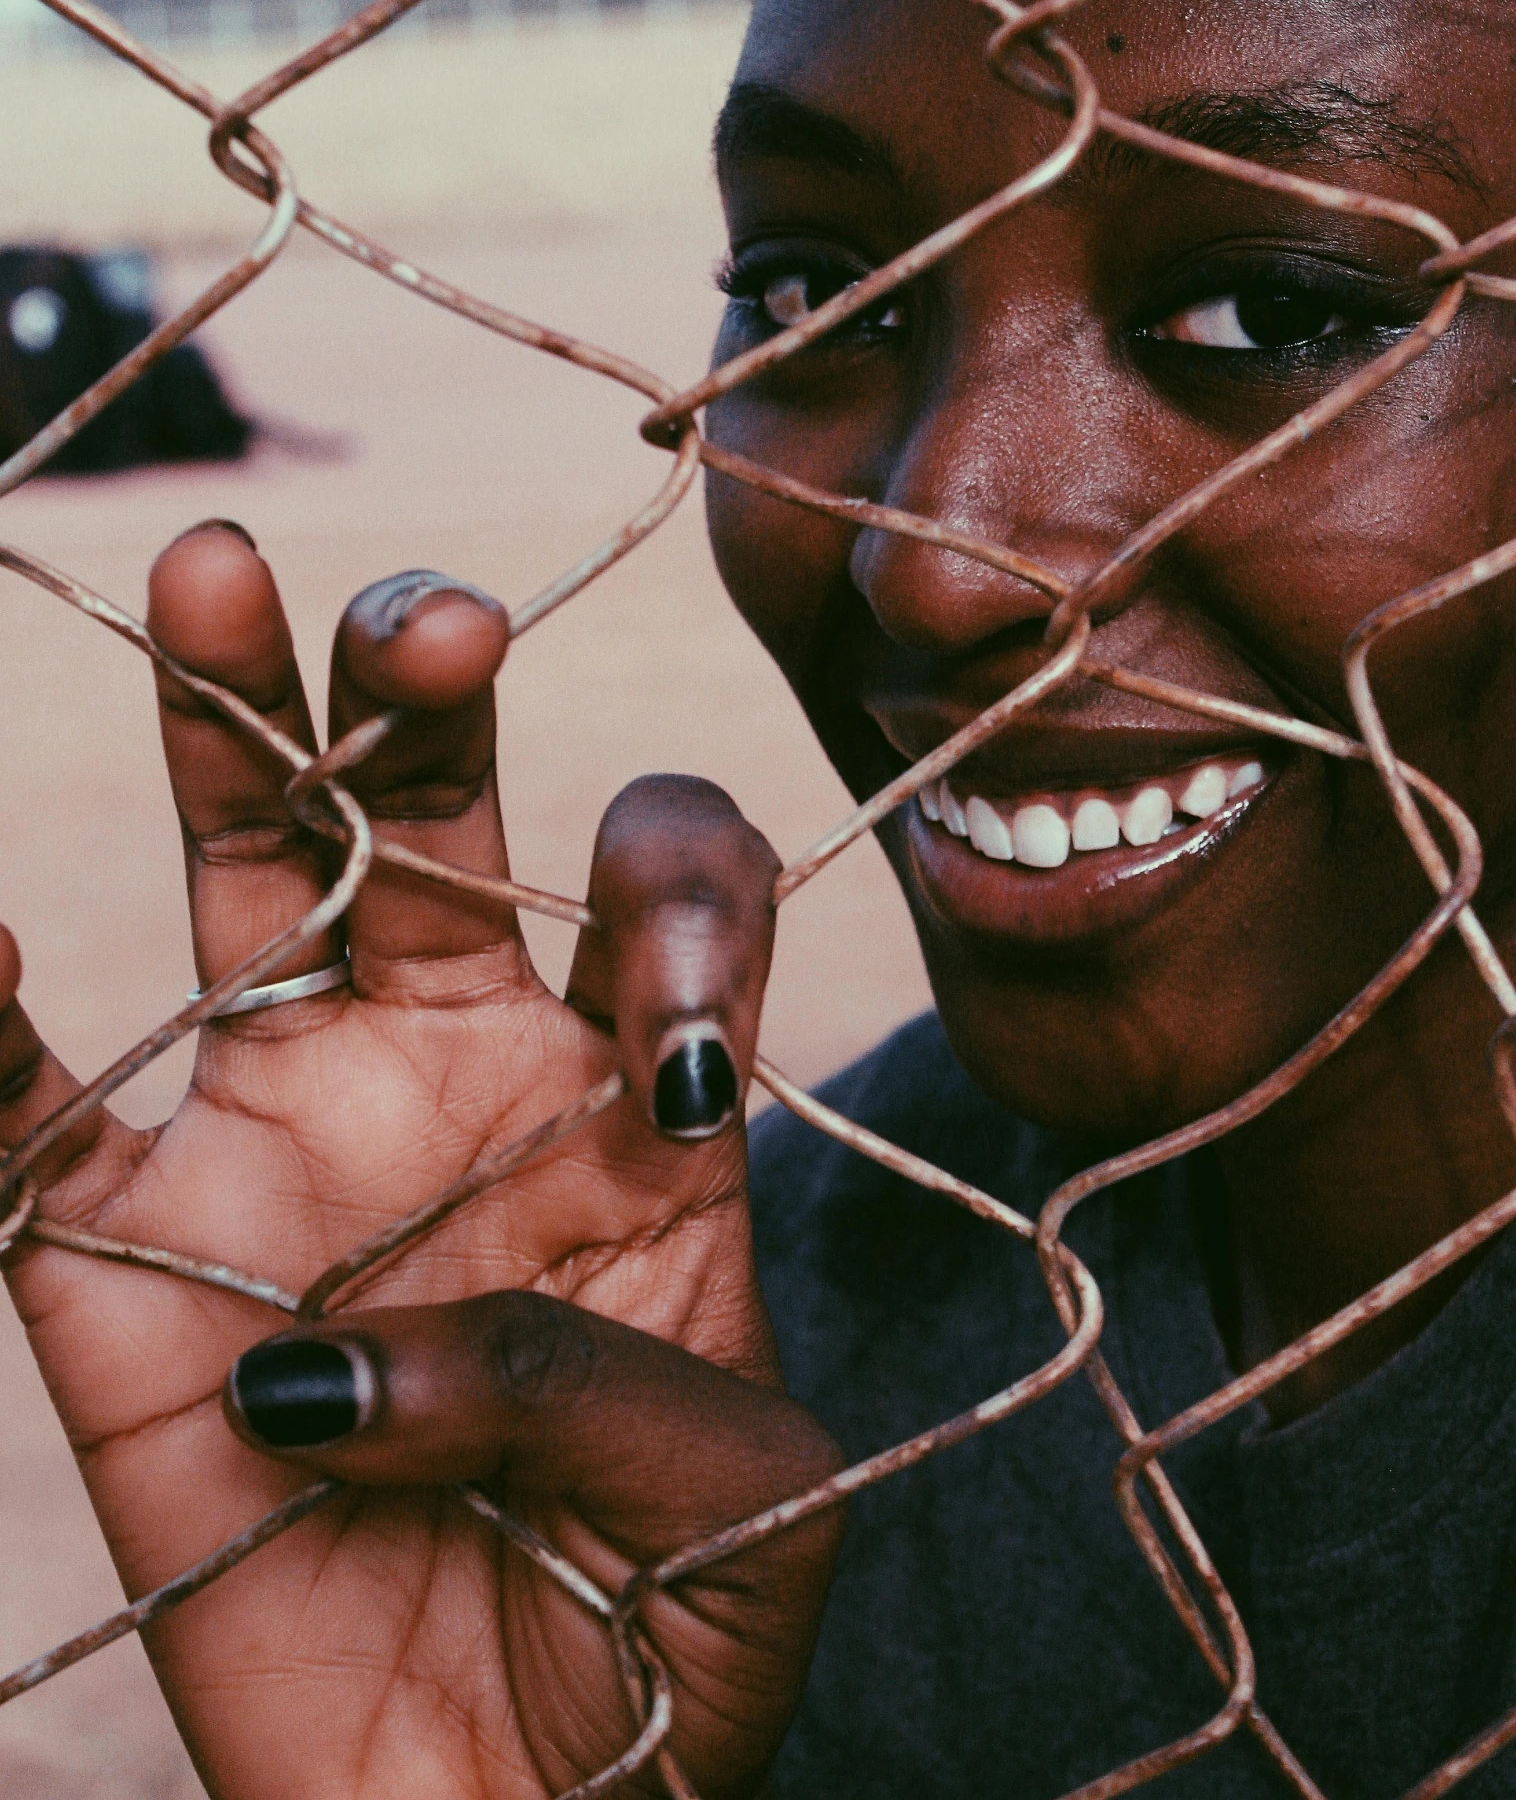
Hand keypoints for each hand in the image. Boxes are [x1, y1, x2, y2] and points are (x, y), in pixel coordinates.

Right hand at [0, 522, 841, 1798]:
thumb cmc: (668, 1641)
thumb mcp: (730, 1495)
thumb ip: (593, 1368)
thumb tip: (348, 1350)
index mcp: (628, 1099)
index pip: (661, 894)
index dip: (678, 899)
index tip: (683, 1045)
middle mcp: (453, 1077)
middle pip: (426, 821)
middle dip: (420, 699)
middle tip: (427, 625)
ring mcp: (279, 1149)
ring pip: (240, 886)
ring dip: (229, 733)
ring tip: (225, 588)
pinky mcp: (121, 1273)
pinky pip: (18, 1124)